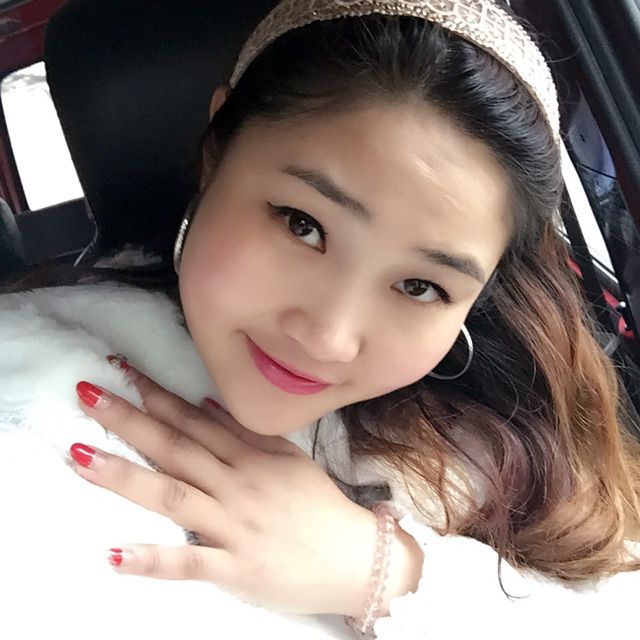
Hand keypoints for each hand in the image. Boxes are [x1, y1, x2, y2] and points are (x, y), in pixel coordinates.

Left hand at [69, 357, 380, 615]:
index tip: (122, 372)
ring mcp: (234, 526)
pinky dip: (153, 559)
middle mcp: (236, 485)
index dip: (157, 395)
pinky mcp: (235, 567)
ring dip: (126, 476)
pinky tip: (115, 553)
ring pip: (173, 496)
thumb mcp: (288, 459)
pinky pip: (190, 563)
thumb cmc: (321, 507)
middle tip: (87, 394)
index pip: (195, 420)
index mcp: (250, 458)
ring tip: (80, 457)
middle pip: (175, 448)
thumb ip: (246, 433)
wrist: (358, 558)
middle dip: (129, 420)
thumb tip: (205, 405)